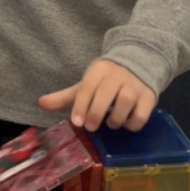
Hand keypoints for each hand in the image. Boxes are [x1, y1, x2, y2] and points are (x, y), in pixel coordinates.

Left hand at [38, 59, 155, 131]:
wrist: (138, 64)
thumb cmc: (106, 80)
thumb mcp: (86, 84)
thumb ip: (65, 97)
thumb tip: (41, 103)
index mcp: (99, 71)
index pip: (88, 87)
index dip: (81, 105)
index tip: (76, 122)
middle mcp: (118, 76)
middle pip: (106, 94)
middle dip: (96, 113)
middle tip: (90, 126)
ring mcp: (135, 85)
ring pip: (126, 103)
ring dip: (115, 118)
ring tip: (110, 123)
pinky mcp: (149, 96)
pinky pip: (142, 113)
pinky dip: (133, 123)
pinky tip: (126, 123)